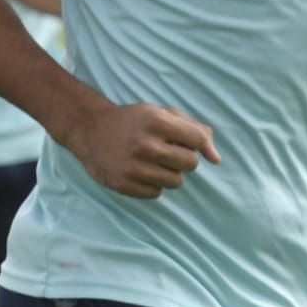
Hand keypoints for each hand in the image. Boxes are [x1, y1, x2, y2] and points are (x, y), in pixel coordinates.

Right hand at [56, 101, 219, 199]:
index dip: (196, 142)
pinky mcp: (124, 184)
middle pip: (191, 164)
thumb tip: (216, 159)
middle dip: (182, 159)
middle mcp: (145, 144)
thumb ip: (194, 130)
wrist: (89, 129)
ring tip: (151, 162)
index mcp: (156, 121)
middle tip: (165, 152)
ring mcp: (133, 166)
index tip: (185, 142)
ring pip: (176, 181)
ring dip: (168, 173)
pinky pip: (157, 193)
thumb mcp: (160, 114)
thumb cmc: (133, 121)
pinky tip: (138, 172)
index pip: (198, 140)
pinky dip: (152, 184)